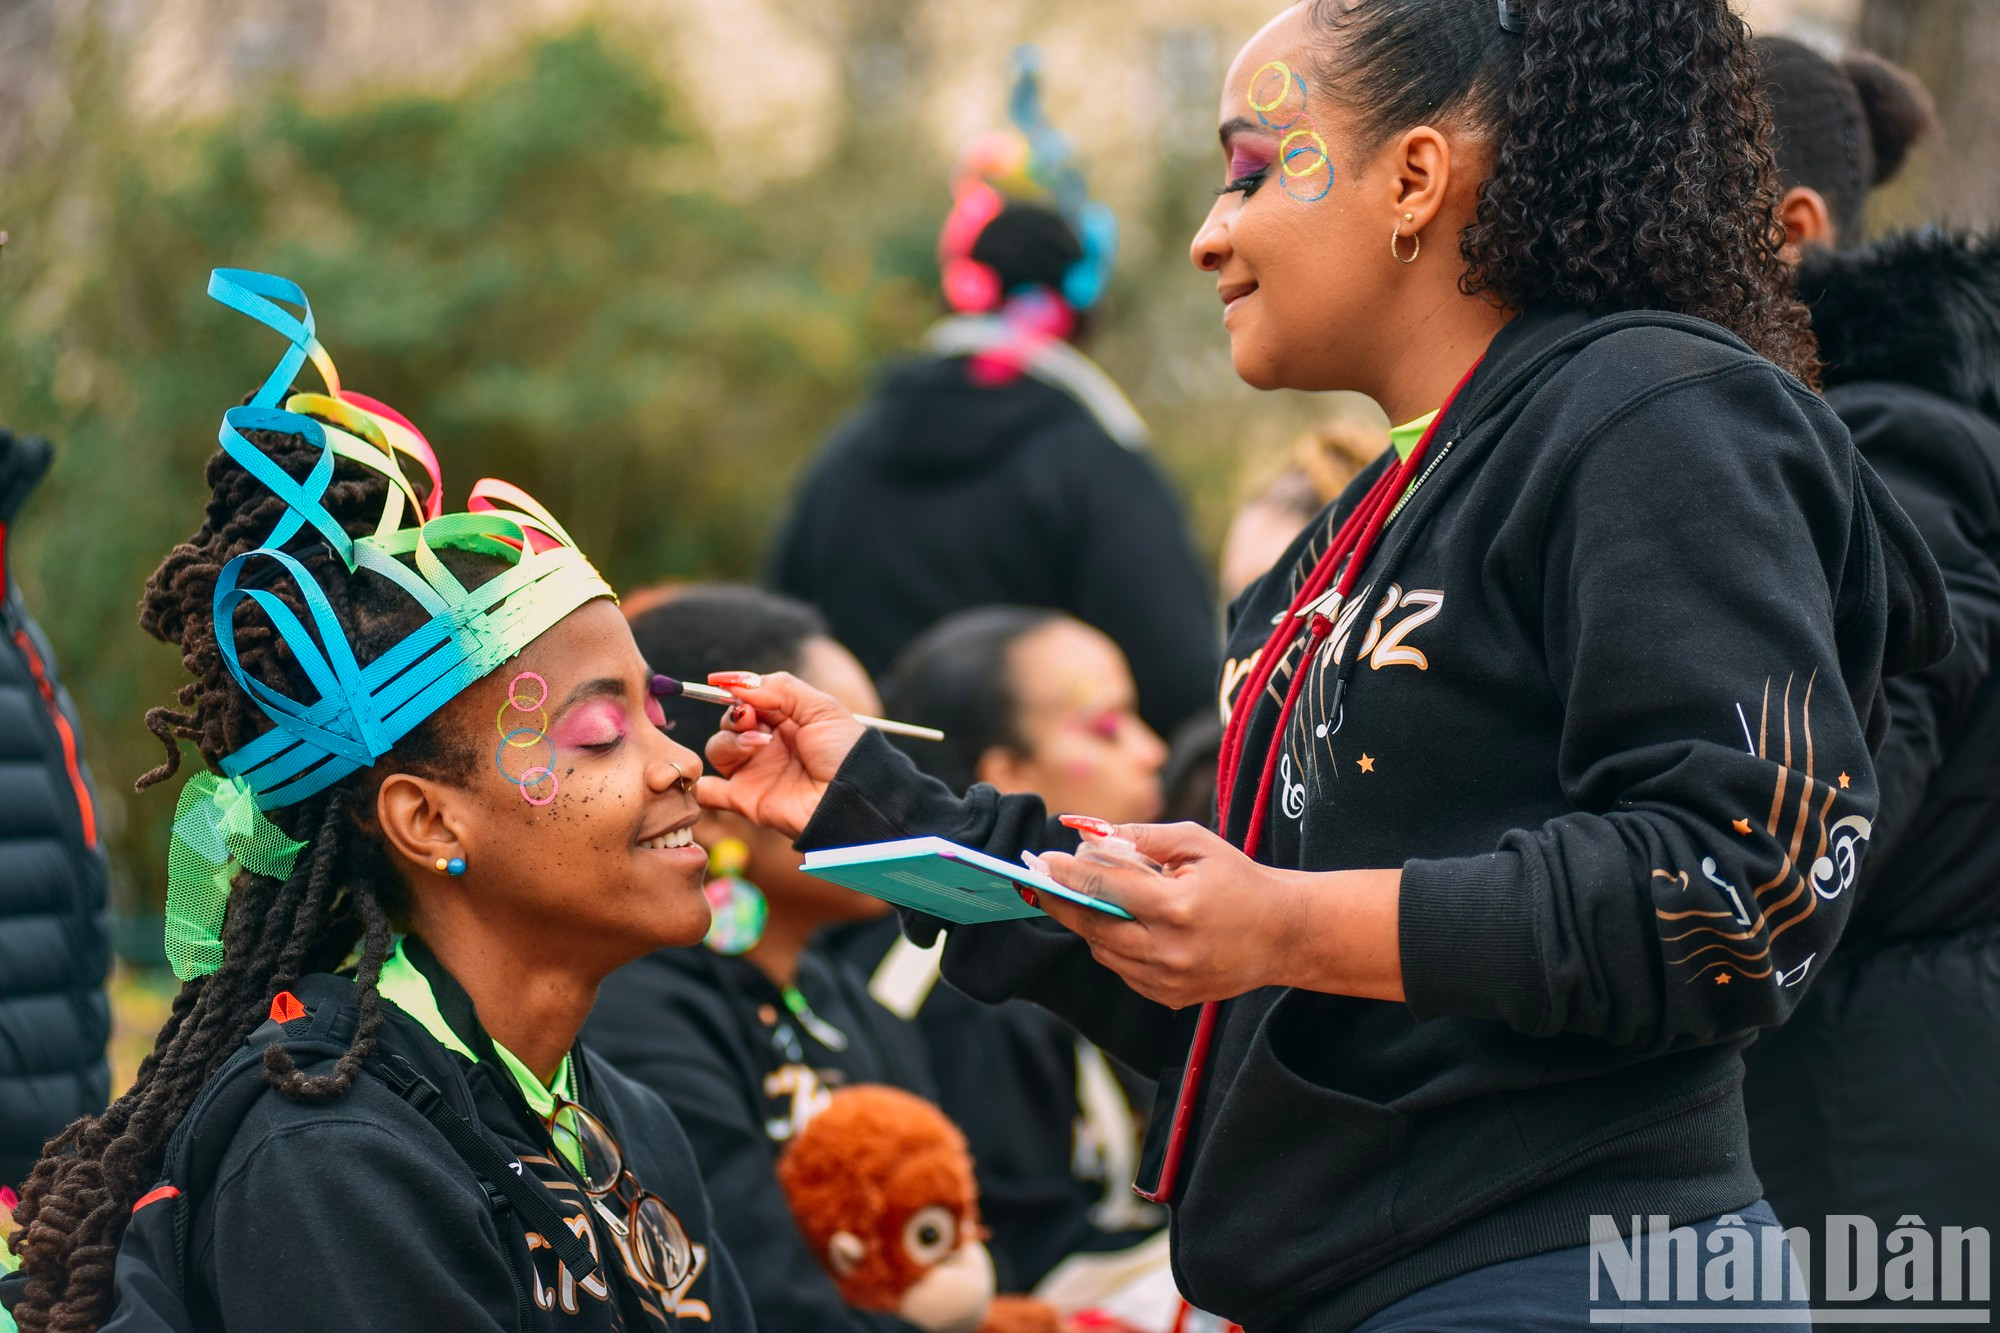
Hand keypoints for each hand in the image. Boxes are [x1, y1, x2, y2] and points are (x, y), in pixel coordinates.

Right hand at [697, 671, 866, 839]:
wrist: (853, 798)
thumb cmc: (845, 753)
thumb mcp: (822, 708)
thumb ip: (781, 688)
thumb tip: (737, 682)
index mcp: (785, 720)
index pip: (748, 699)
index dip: (737, 692)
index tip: (724, 685)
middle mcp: (766, 745)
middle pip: (729, 722)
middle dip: (735, 716)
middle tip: (753, 720)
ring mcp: (755, 772)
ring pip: (717, 749)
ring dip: (729, 742)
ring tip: (758, 745)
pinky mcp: (746, 799)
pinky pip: (711, 792)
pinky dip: (700, 786)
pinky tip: (708, 778)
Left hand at [1032, 822, 1308, 1008]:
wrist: (1283, 933)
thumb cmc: (1240, 880)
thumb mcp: (1196, 844)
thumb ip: (1141, 837)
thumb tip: (1089, 834)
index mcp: (1177, 906)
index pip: (1105, 887)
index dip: (1068, 873)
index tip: (1042, 861)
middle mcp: (1170, 949)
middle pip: (1094, 925)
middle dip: (1065, 902)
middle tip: (1043, 882)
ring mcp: (1170, 980)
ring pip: (1104, 951)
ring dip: (1090, 924)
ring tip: (1086, 898)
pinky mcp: (1171, 997)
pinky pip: (1123, 971)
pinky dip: (1114, 947)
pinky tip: (1121, 925)